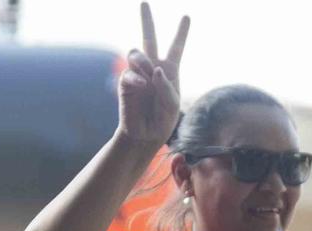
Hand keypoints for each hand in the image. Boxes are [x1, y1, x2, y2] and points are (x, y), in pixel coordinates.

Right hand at [117, 4, 188, 148]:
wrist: (144, 136)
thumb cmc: (162, 120)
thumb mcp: (172, 105)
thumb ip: (166, 86)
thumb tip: (154, 69)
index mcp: (169, 70)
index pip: (176, 47)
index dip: (181, 32)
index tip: (186, 16)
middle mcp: (152, 67)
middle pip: (149, 37)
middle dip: (146, 19)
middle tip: (144, 2)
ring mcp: (137, 73)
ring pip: (136, 53)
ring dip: (143, 60)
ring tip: (148, 75)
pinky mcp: (125, 83)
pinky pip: (129, 72)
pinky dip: (137, 78)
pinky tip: (143, 85)